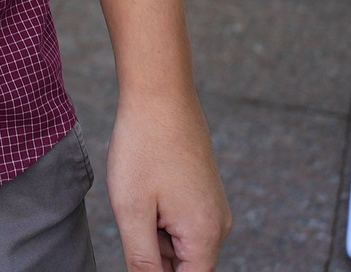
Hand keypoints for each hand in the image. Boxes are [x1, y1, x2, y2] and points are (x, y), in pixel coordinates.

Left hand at [108, 92, 230, 271]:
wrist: (160, 95)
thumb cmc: (143, 147)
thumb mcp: (132, 210)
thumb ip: (142, 260)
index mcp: (205, 236)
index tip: (142, 240)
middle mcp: (219, 227)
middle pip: (183, 266)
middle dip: (153, 254)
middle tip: (136, 214)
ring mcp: (214, 209)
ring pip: (179, 245)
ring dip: (154, 233)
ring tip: (140, 193)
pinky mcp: (204, 195)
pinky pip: (181, 223)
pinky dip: (159, 216)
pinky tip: (147, 187)